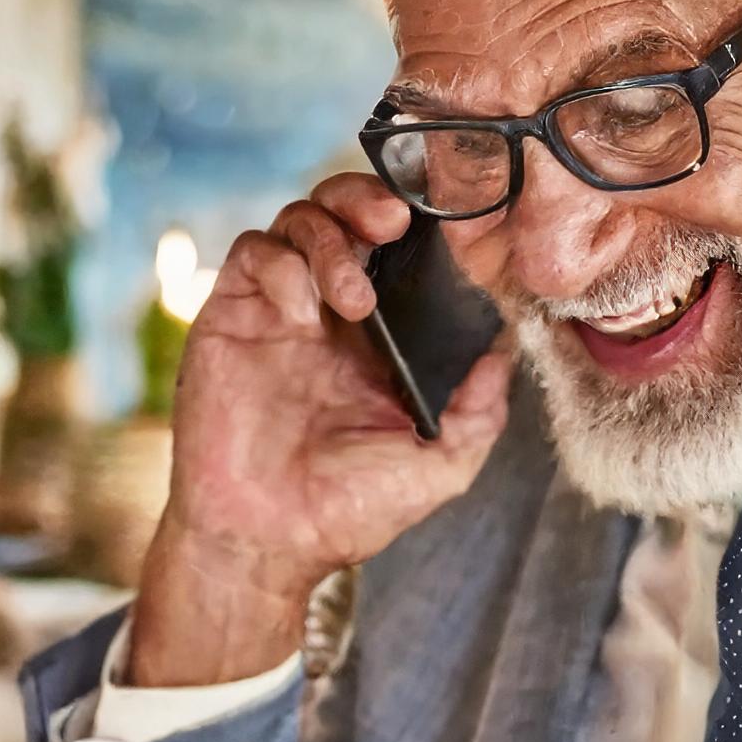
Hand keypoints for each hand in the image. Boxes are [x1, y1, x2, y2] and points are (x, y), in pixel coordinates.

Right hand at [128, 176, 512, 685]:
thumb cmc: (347, 511)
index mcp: (382, 338)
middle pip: (346, 212)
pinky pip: (254, 254)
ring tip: (353, 297)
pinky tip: (303, 313)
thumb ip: (479, 408)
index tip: (447, 223)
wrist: (267, 542)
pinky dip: (283, 265)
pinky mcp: (232, 316)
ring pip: (300, 220)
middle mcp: (330, 314)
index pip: (401, 250)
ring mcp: (279, 311)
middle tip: (394, 223)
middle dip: (370, 199)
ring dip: (331, 238)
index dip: (421, 222)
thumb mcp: (440, 464)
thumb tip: (509, 347)